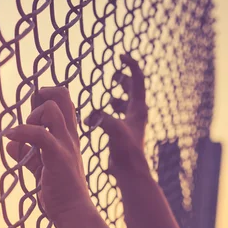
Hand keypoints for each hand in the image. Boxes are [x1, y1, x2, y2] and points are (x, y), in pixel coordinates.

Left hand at [4, 87, 93, 222]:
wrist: (74, 214)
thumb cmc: (60, 194)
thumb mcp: (41, 169)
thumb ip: (28, 155)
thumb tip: (10, 145)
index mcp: (68, 137)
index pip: (64, 102)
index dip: (46, 98)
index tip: (32, 113)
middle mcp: (69, 136)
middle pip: (63, 96)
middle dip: (42, 94)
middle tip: (30, 114)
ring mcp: (66, 145)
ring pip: (52, 109)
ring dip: (32, 116)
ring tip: (22, 134)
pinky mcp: (58, 157)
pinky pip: (39, 134)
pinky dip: (21, 132)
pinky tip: (10, 137)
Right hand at [84, 54, 149, 177]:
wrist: (129, 171)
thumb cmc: (125, 151)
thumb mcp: (114, 130)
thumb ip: (102, 118)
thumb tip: (89, 117)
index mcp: (138, 108)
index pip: (137, 79)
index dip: (130, 65)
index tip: (120, 56)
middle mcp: (136, 113)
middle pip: (133, 89)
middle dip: (123, 80)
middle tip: (113, 76)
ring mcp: (130, 123)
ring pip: (125, 103)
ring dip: (117, 97)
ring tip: (108, 97)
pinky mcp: (123, 132)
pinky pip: (116, 116)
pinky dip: (108, 112)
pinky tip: (97, 118)